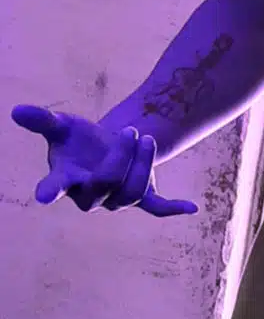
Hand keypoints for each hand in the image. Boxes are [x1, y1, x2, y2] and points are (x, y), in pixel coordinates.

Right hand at [11, 105, 198, 216]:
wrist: (103, 149)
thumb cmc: (78, 141)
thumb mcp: (63, 126)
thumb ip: (42, 120)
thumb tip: (17, 109)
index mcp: (67, 179)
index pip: (56, 187)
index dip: (50, 191)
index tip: (43, 195)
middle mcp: (90, 194)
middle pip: (107, 183)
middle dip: (121, 156)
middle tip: (131, 131)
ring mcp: (115, 197)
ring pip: (132, 192)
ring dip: (144, 165)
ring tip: (146, 138)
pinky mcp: (139, 195)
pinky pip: (155, 208)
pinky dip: (172, 208)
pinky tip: (192, 207)